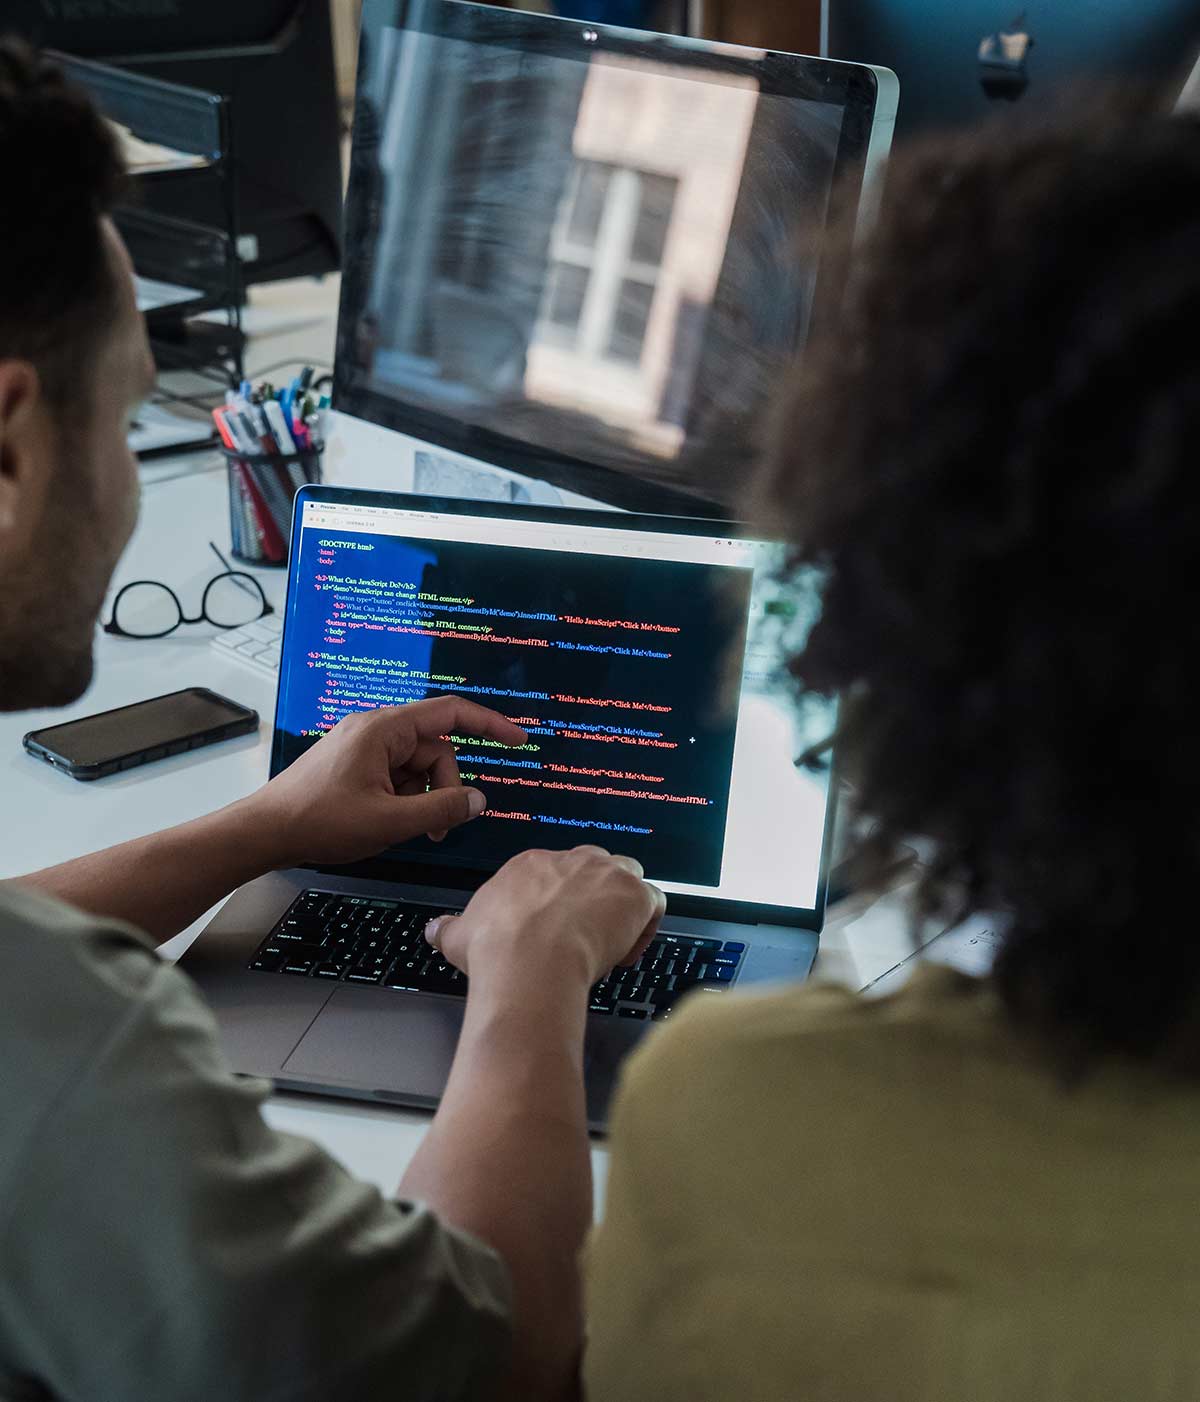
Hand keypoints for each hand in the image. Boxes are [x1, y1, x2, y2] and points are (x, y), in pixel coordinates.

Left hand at [247, 697, 527, 866]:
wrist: (264, 832)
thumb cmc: (321, 821)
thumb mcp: (389, 821)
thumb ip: (440, 809)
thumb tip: (479, 800)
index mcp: (384, 729)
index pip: (450, 712)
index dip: (490, 724)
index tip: (518, 740)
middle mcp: (375, 729)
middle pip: (435, 749)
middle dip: (444, 787)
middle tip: (438, 828)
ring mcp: (362, 746)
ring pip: (416, 766)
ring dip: (423, 797)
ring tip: (410, 830)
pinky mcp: (353, 764)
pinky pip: (395, 774)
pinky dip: (403, 798)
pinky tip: (390, 823)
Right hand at [425, 846, 665, 987]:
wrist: (529, 962)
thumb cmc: (496, 949)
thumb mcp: (459, 935)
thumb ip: (447, 928)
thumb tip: (432, 928)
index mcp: (531, 865)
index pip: (556, 872)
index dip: (560, 903)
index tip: (556, 931)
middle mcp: (571, 860)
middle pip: (594, 866)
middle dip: (594, 895)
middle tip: (584, 934)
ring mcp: (606, 874)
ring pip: (628, 876)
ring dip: (624, 904)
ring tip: (611, 941)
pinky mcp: (634, 894)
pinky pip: (653, 901)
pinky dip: (647, 924)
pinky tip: (628, 952)